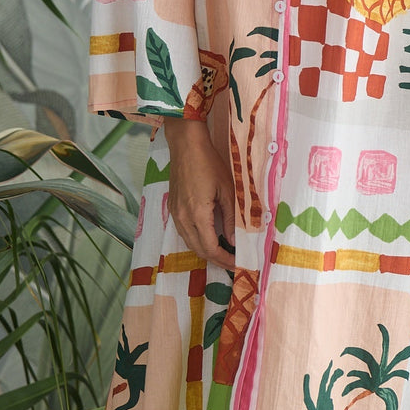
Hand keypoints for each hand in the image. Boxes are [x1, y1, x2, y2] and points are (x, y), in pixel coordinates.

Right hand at [161, 118, 235, 270]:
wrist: (186, 146)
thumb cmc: (209, 164)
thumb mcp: (227, 191)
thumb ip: (231, 218)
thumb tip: (234, 241)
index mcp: (197, 215)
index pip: (211, 248)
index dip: (224, 260)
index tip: (237, 264)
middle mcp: (183, 218)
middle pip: (198, 250)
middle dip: (215, 259)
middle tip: (232, 262)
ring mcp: (175, 214)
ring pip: (189, 243)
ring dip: (205, 251)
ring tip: (222, 252)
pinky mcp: (173, 208)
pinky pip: (183, 232)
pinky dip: (196, 240)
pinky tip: (208, 237)